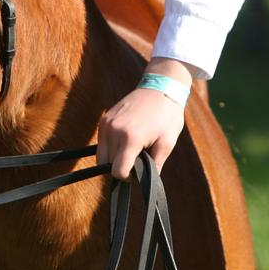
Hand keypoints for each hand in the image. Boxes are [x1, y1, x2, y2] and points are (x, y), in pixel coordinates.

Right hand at [97, 58, 193, 180]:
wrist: (160, 87)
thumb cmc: (167, 116)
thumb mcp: (167, 143)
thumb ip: (155, 166)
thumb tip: (144, 182)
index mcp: (131, 138)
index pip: (118, 171)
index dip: (128, 178)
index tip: (138, 172)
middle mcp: (114, 130)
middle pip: (108, 165)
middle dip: (122, 167)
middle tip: (138, 159)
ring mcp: (106, 124)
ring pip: (101, 156)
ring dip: (114, 158)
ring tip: (132, 150)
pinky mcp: (104, 119)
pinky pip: (101, 143)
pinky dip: (110, 147)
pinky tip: (126, 141)